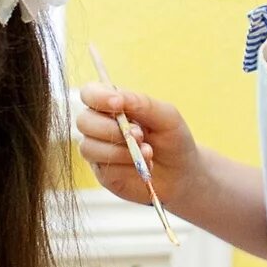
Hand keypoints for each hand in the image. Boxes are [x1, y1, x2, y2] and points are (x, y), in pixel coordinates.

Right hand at [74, 83, 203, 210]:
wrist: (183, 174)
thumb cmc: (173, 139)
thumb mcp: (166, 117)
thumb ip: (142, 103)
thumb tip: (118, 97)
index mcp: (113, 105)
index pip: (90, 93)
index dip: (97, 97)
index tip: (118, 104)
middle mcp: (100, 126)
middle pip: (83, 121)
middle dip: (111, 129)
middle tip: (140, 135)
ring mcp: (99, 151)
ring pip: (89, 147)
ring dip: (121, 151)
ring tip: (148, 153)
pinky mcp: (104, 174)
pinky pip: (104, 168)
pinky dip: (127, 167)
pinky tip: (145, 167)